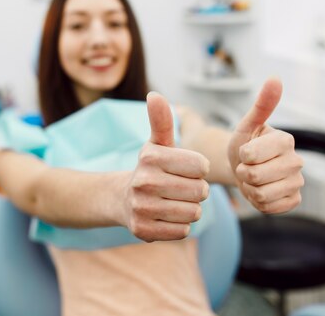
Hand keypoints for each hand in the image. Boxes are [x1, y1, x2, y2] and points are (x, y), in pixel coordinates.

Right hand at [123, 92, 209, 241]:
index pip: (202, 166)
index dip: (200, 169)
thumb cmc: (152, 167)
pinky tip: (167, 216)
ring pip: (193, 212)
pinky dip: (180, 225)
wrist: (122, 199)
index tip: (187, 169)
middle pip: (200, 191)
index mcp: (150, 157)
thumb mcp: (158, 143)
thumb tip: (155, 95)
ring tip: (176, 201)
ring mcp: (141, 208)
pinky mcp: (142, 231)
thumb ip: (162, 120)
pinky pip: (183, 231)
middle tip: (182, 188)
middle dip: (198, 190)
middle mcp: (142, 182)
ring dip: (191, 208)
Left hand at [228, 78, 303, 213]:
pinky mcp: (294, 200)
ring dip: (249, 189)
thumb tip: (275, 79)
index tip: (245, 151)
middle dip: (243, 173)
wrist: (245, 167)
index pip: (250, 155)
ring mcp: (297, 182)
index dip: (241, 155)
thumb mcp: (247, 124)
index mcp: (286, 140)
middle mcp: (297, 161)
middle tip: (246, 167)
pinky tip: (260, 191)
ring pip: (261, 194)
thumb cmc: (245, 143)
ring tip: (252, 179)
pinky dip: (258, 202)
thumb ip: (261, 105)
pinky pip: (269, 208)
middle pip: (255, 176)